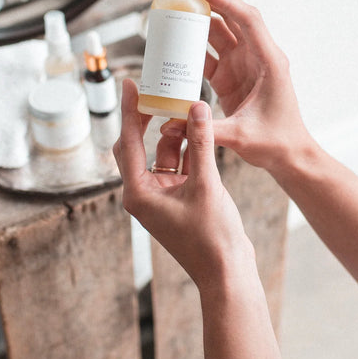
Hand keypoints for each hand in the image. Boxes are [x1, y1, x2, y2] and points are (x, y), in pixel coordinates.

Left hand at [113, 79, 252, 290]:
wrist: (228, 274)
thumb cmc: (212, 238)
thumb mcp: (206, 185)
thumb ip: (200, 144)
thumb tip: (196, 107)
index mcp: (138, 193)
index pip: (128, 142)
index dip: (130, 110)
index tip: (130, 84)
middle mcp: (143, 193)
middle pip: (137, 145)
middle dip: (148, 119)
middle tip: (155, 91)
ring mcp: (160, 196)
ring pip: (160, 154)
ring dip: (173, 134)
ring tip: (187, 109)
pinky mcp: (178, 198)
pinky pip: (176, 165)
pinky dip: (186, 149)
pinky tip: (198, 130)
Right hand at [162, 0, 312, 172]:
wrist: (288, 156)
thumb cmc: (276, 143)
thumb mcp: (241, 136)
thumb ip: (205, 129)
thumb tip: (169, 126)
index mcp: (269, 62)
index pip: (247, 20)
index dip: (225, 1)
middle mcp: (257, 58)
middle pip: (233, 19)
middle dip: (210, 4)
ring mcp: (244, 66)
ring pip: (221, 34)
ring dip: (201, 23)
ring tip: (176, 14)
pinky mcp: (232, 77)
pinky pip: (212, 55)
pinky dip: (195, 48)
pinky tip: (176, 45)